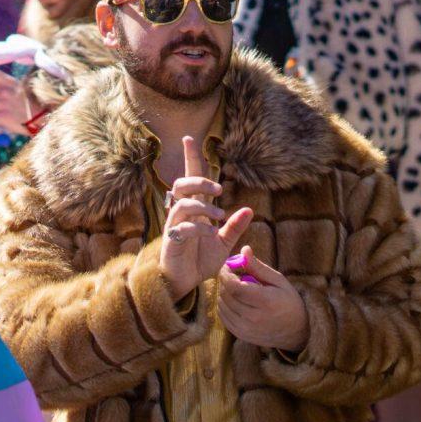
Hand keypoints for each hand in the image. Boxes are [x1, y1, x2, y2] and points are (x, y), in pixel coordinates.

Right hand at [160, 136, 253, 301]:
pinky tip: (211, 233)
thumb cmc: (200, 261)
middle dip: (200, 181)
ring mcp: (175, 226)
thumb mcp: (223, 243)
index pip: (191, 179)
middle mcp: (181, 213)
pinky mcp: (171, 240)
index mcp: (194, 209)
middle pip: (182, 184)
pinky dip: (199, 227)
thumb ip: (234, 227)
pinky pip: (182, 227)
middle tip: (219, 190)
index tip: (190, 138)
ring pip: (182, 203)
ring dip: (203, 206)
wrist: (186, 283)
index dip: (191, 159)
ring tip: (219, 216)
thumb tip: (249, 210)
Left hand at [218, 246, 308, 351]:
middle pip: (226, 295)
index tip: (227, 266)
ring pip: (222, 306)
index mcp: (265, 301)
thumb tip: (244, 250)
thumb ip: (258, 267)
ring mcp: (246, 329)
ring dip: (223, 293)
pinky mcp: (240, 335)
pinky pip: (223, 317)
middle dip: (224, 281)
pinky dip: (224, 306)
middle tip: (231, 274)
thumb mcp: (278, 280)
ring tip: (235, 287)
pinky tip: (234, 300)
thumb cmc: (289, 301)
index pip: (234, 287)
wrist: (296, 331)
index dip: (225, 274)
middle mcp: (253, 318)